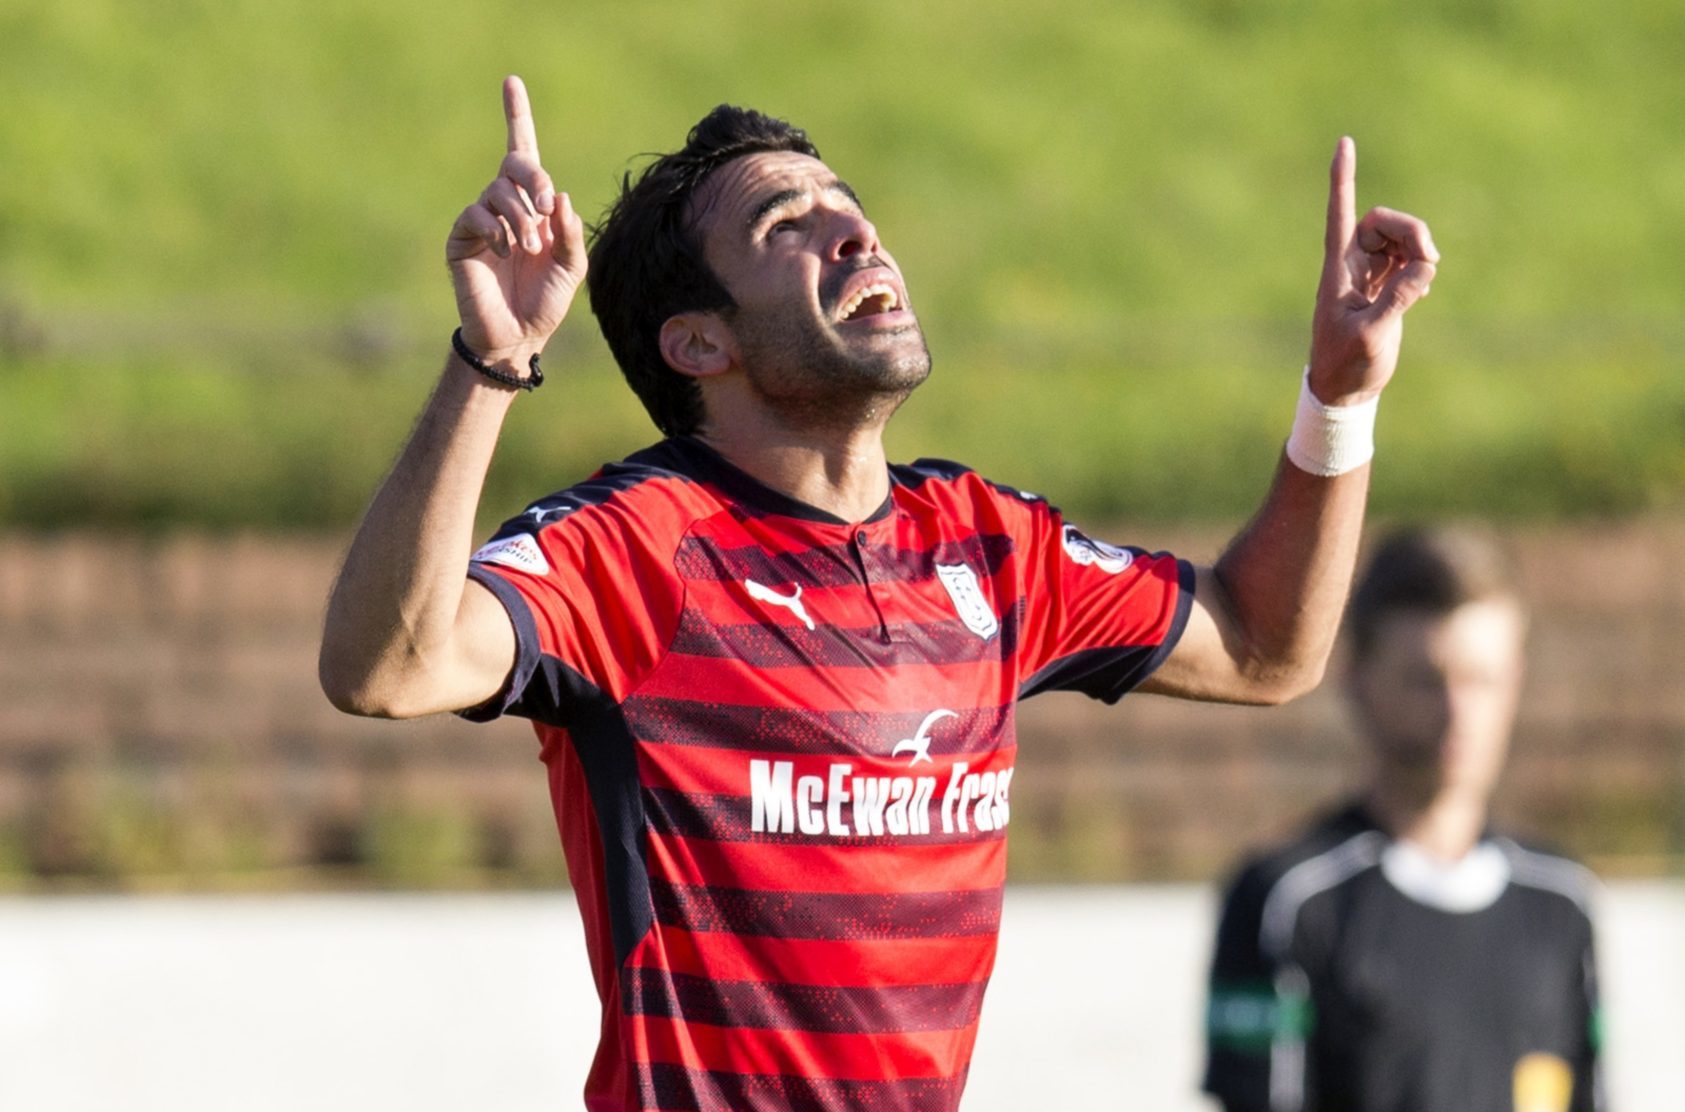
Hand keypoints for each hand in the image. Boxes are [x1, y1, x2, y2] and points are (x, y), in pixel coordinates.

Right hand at [446, 76, 587, 363]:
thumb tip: (561, 198)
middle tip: (548, 209)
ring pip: (499, 191)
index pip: (523, 152)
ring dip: (521, 217)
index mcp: (534, 206)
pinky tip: (508, 251)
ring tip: (529, 249)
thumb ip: (570, 232)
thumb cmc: (545, 302)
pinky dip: (497, 229)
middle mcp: (506, 206)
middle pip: (516, 164)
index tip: (511, 81)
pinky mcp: (462, 238)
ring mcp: (481, 220)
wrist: (517, 336)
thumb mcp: (572, 266)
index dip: (516, 116)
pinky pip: (476, 214)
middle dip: (535, 179)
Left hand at [1306, 137, 1438, 405]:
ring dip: (1418, 247)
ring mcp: (1368, 274)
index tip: (1344, 141)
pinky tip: (1422, 288)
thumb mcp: (1372, 334)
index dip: (1342, 178)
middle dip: (1409, 230)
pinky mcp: (1385, 287)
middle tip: (1428, 261)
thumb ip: (1398, 299)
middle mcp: (1351, 265)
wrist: (1346, 389)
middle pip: (1381, 221)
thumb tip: (1426, 268)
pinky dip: (1420, 264)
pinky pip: (1408, 258)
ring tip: (1426, 278)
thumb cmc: (1347, 364)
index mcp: (1338, 270)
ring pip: (1398, 237)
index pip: (1340, 214)